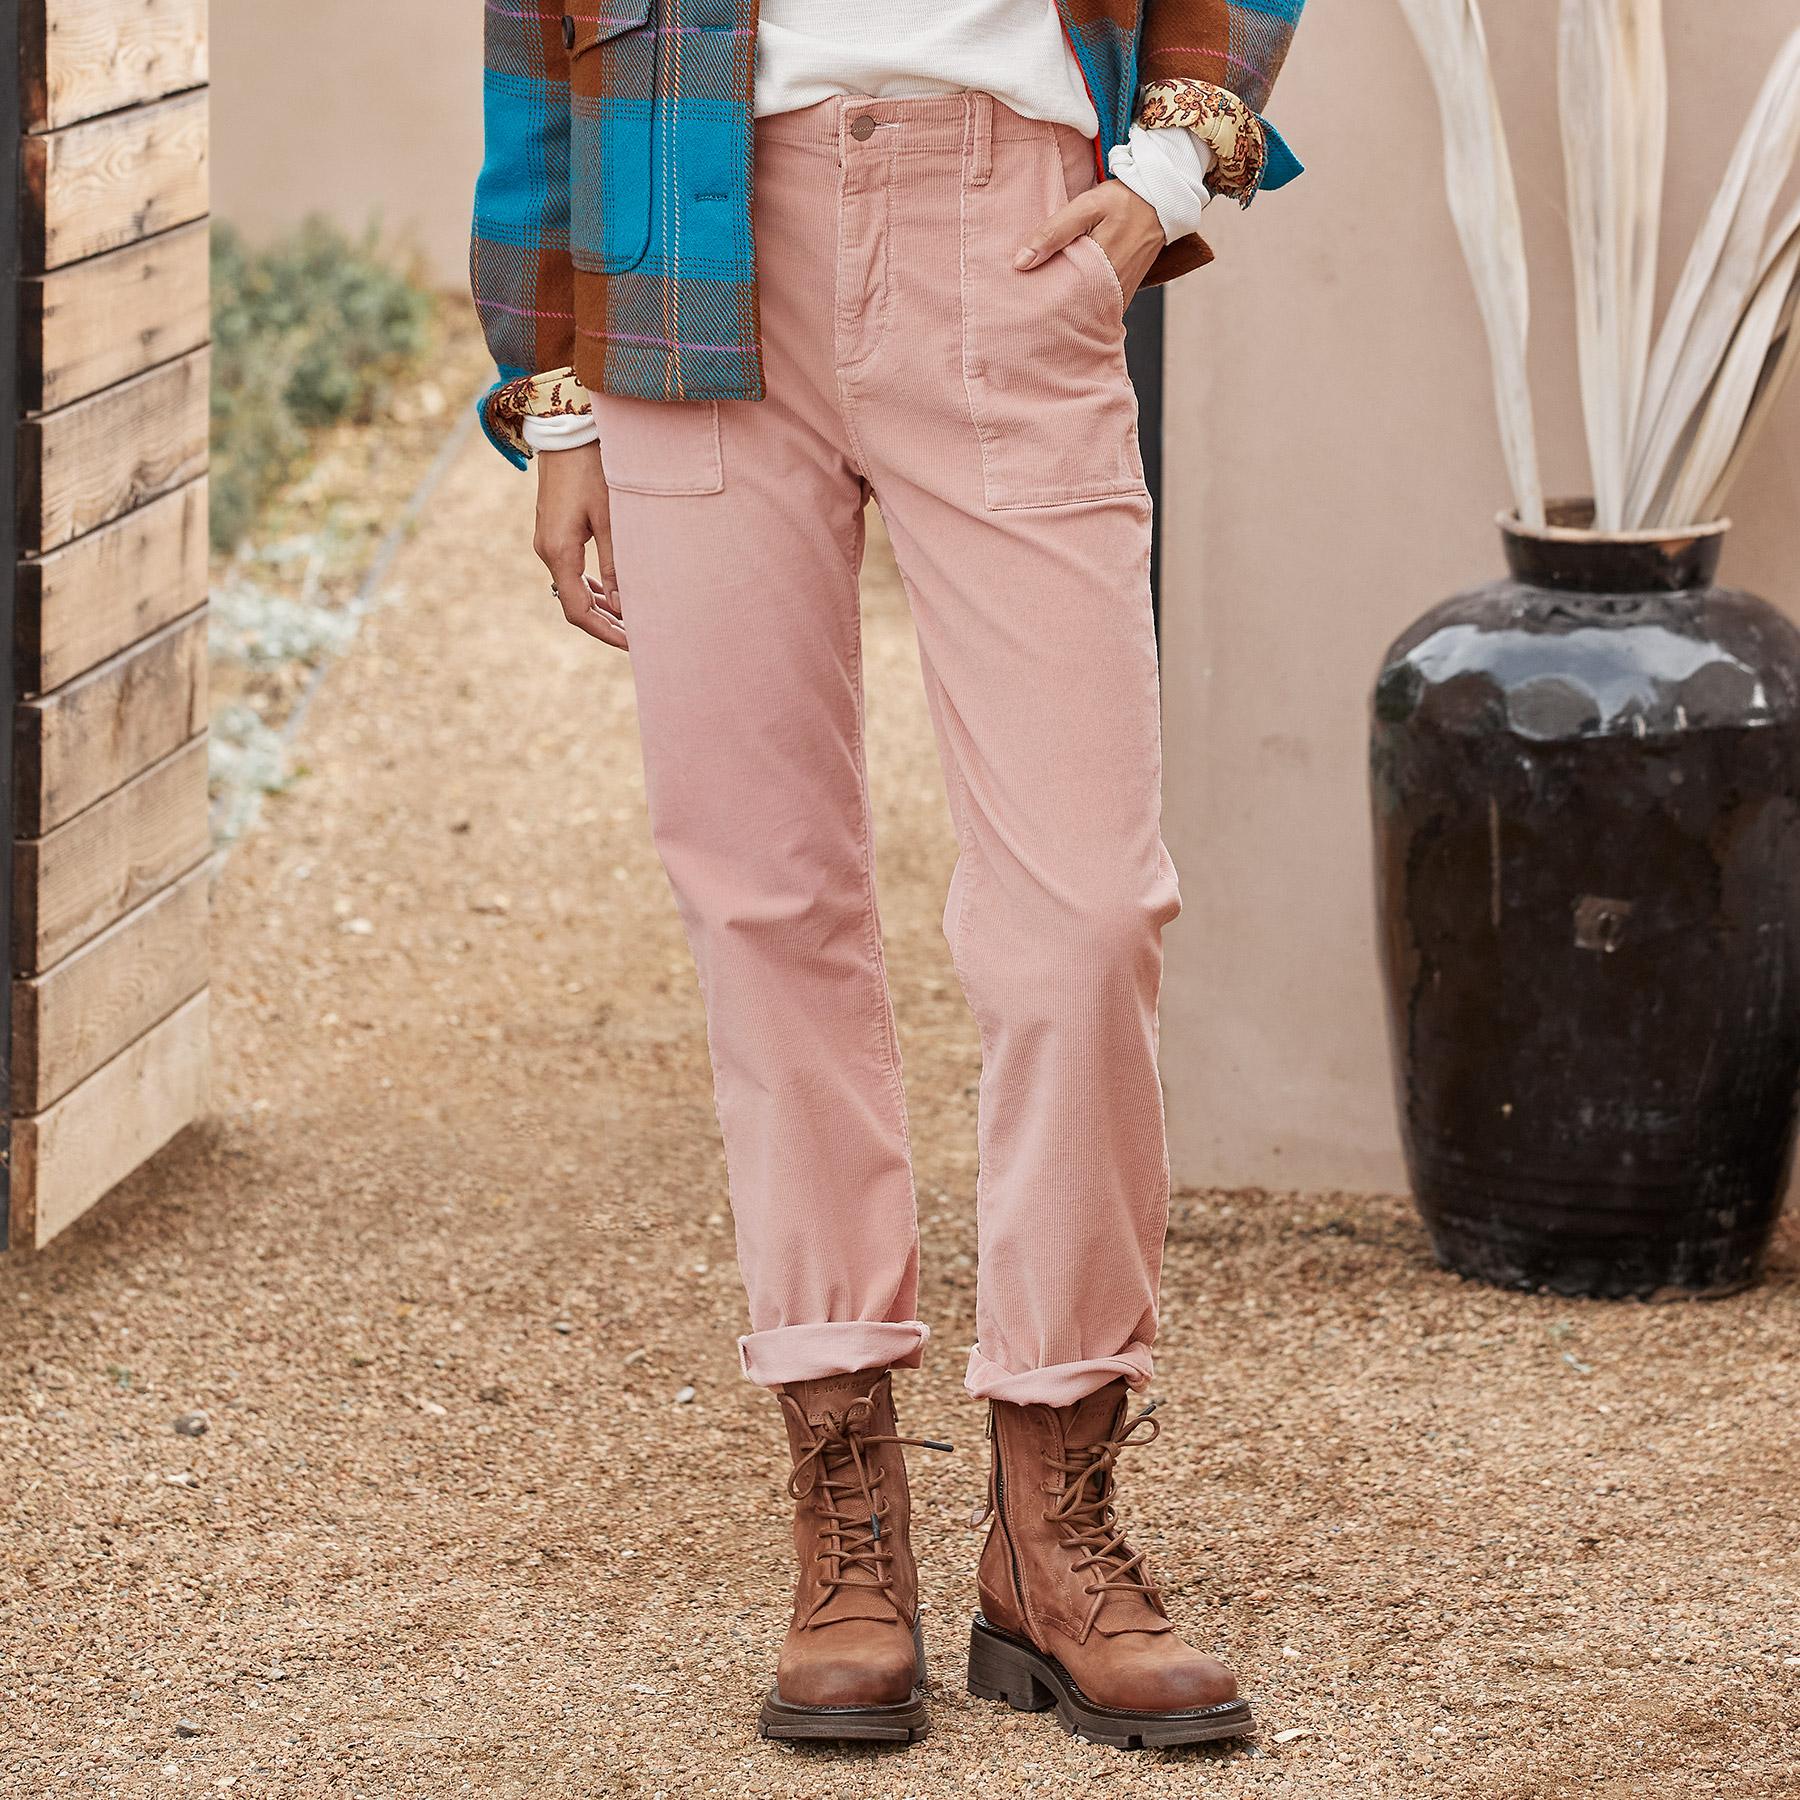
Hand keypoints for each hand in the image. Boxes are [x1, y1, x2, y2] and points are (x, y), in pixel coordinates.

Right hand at [533, 441, 626, 649]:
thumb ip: (616, 564)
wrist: (566, 429)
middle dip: (606, 624)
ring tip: (631, 620)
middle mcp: (547, 551)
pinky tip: (614, 592)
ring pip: (573, 588)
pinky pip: (572, 570)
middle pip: (574, 605)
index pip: (578, 611)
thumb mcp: (611, 518)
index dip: (606, 632)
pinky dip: (592, 587)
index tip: (634, 644)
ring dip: (601, 607)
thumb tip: (624, 607)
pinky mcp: (554, 531)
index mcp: (559, 552)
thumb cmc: (592, 468)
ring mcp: (547, 541)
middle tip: (639, 638)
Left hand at [1013, 177, 1163, 309]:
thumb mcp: (1085, 208)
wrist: (1160, 200)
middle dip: (1053, 312)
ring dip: (1069, 309)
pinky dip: (1085, 303)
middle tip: (1029, 310)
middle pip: (1074, 312)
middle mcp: (1113, 290)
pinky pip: (1101, 304)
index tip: (1023, 306)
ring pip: (1088, 310)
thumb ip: (1053, 233)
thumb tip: (1020, 262)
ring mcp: (1121, 293)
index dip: (1042, 306)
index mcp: (1100, 272)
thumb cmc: (1122, 201)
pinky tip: (1069, 298)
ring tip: (1046, 306)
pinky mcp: (1126, 291)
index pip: (1063, 302)